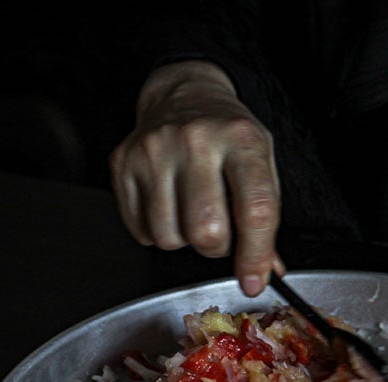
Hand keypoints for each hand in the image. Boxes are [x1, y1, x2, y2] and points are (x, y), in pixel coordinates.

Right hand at [110, 60, 280, 295]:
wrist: (184, 95)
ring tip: (192, 212)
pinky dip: (158, 231)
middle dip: (217, 247)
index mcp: (241, 139)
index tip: (253, 280)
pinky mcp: (123, 162)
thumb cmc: (228, 135)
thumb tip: (263, 271)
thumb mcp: (260, 162)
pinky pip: (141, 231)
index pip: (254, 210)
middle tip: (220, 231)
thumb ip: (264, 216)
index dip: (255, 255)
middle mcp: (196, 139)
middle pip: (206, 231)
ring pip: (170, 238)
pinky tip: (168, 204)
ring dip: (185, 240)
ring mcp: (155, 149)